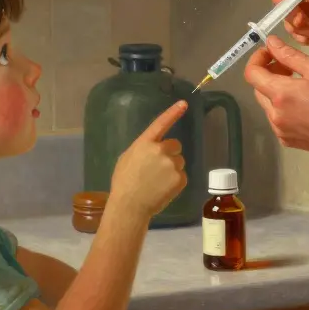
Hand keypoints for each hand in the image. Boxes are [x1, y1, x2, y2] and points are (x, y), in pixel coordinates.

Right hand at [109, 101, 188, 217]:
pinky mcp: (180, 179)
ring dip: (172, 169)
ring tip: (157, 182)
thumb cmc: (124, 183)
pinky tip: (163, 189)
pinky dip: (175, 182)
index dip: (173, 112)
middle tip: (157, 169)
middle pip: (175, 146)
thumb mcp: (127, 159)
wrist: (130, 206)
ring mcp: (172, 164)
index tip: (184, 103)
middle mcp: (160, 150)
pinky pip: (182, 176)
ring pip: (179, 162)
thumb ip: (142, 149)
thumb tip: (152, 148)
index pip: (161, 123)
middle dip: (170, 154)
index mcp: (145, 143)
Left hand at [243, 36, 308, 158]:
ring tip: (301, 86)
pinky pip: (278, 120)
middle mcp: (274, 115)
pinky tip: (305, 106)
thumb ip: (290, 55)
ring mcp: (280, 131)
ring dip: (277, 92)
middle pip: (258, 89)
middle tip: (291, 68)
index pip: (252, 74)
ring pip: (268, 106)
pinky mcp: (289, 142)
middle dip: (269, 74)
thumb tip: (270, 42)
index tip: (271, 52)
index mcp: (280, 94)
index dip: (257, 58)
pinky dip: (284, 109)